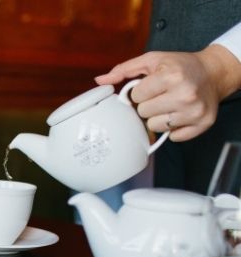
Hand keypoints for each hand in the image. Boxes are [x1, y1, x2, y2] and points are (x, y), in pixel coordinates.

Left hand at [95, 45, 240, 141]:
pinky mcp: (202, 124)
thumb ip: (124, 70)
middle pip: (143, 113)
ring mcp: (194, 111)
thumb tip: (99, 80)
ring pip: (155, 127)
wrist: (214, 72)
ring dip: (158, 118)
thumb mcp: (152, 60)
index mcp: (171, 76)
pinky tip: (179, 114)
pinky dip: (173, 129)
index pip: (136, 97)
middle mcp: (185, 94)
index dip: (140, 92)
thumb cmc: (180, 66)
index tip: (150, 87)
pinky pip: (173, 138)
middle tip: (160, 96)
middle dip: (148, 105)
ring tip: (169, 105)